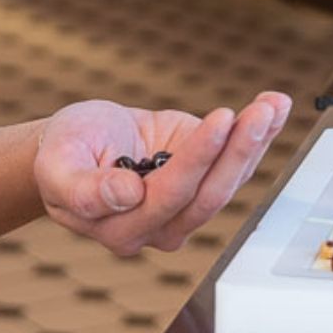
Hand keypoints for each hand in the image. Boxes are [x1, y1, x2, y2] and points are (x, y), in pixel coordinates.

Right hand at [34, 92, 289, 254]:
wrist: (79, 147)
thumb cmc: (63, 155)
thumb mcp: (57, 165)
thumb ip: (83, 190)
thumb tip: (126, 195)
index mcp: (122, 228)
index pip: (170, 194)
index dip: (197, 157)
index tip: (220, 120)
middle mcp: (161, 226)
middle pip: (210, 193)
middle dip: (238, 150)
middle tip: (259, 112)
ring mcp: (187, 206)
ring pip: (229, 180)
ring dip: (256, 141)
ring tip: (274, 104)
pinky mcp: (203, 182)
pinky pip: (235, 163)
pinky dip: (259, 135)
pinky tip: (275, 107)